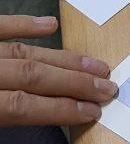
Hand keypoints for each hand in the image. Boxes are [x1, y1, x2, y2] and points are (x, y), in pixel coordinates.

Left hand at [0, 14, 115, 126]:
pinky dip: (26, 24)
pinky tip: (51, 25)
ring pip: (25, 53)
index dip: (60, 109)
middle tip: (104, 88)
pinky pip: (1, 26)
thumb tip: (32, 119)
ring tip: (92, 66)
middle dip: (75, 82)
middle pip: (33, 76)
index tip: (90, 111)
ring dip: (63, 59)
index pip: (23, 105)